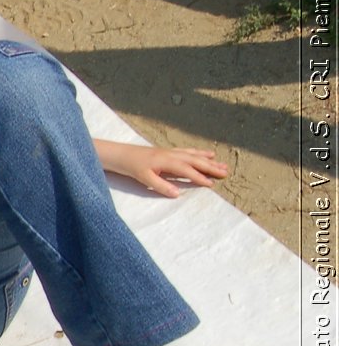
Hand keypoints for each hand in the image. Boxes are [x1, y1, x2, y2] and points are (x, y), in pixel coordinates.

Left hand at [110, 145, 229, 197]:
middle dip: (211, 167)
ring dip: (208, 160)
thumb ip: (161, 186)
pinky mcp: (168, 151)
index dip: (200, 177)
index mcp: (167, 161)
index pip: (188, 170)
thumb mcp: (144, 178)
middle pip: (195, 160)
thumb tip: (178, 194)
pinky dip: (199, 153)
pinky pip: (187, 151)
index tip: (212, 184)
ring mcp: (170, 152)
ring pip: (193, 155)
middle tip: (226, 172)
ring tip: (222, 164)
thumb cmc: (131, 166)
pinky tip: (206, 154)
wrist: (119, 154)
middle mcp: (171, 154)